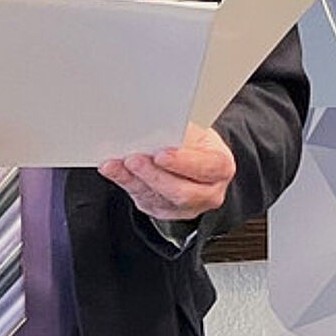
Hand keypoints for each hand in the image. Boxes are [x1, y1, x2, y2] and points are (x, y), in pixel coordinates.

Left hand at [100, 123, 235, 220]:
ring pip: (159, 199)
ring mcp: (188, 207)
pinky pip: (144, 200)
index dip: (183, 163)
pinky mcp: (165, 210)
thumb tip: (157, 125)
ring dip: (134, 180)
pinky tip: (114, 170)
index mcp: (221, 167)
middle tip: (133, 160)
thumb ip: (182, 131)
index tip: (161, 154)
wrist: (195, 158)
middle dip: (154, 176)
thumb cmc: (196, 142)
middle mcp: (208, 192)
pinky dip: (126, 183)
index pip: (206, 168)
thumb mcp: (197, 130)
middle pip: (182, 192)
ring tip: (116, 164)